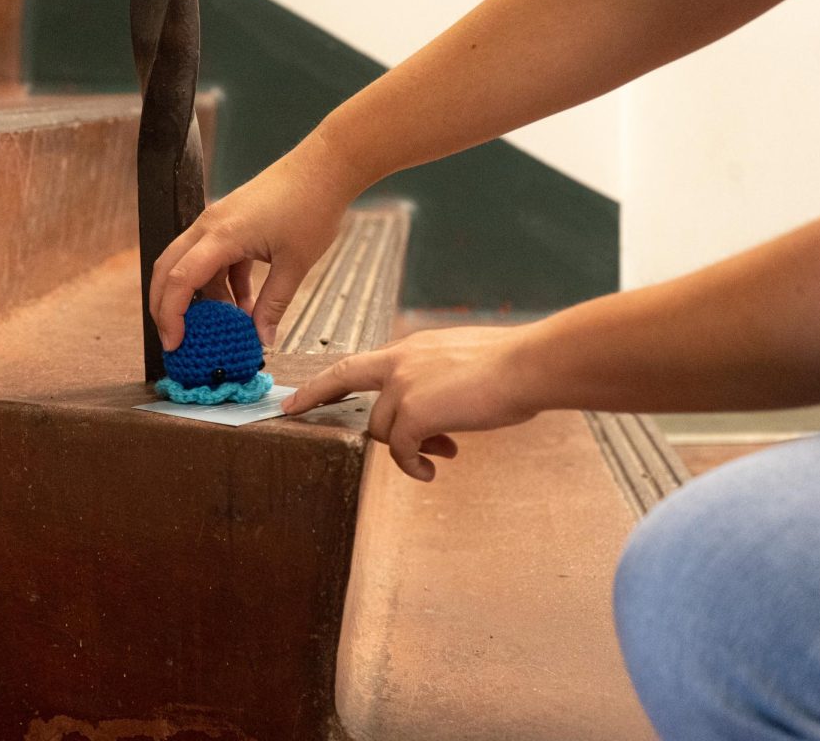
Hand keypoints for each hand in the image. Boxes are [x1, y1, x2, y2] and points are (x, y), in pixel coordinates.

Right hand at [150, 128, 364, 350]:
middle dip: (167, 308)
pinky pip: (213, 259)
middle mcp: (209, 226)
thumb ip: (274, 305)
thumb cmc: (311, 207)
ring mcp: (217, 222)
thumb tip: (262, 340)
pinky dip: (222, 284)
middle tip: (179, 340)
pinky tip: (243, 305)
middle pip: (169, 270)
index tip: (175, 344)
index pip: (180, 280)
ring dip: (203, 298)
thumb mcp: (295, 265)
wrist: (324, 167)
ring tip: (224, 327)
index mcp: (221, 235)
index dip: (171, 315)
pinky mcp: (229, 223)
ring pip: (191, 265)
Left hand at [281, 326, 542, 480]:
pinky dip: (412, 464)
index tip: (301, 392)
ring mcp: (404, 386)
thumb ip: (436, 384)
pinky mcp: (415, 413)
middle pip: (343, 379)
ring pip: (381, 428)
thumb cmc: (512, 367)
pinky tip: (430, 470)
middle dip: (311, 396)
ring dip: (405, 446)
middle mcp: (400, 361)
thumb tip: (432, 421)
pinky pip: (400, 450)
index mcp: (411, 348)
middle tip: (290, 411)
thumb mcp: (463, 365)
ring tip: (440, 451)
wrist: (529, 365)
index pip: (358, 362)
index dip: (327, 379)